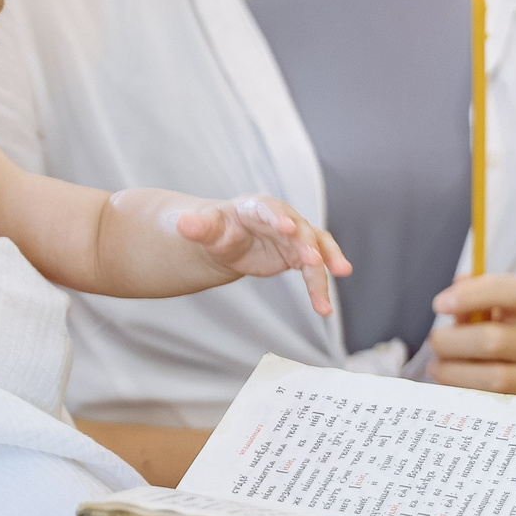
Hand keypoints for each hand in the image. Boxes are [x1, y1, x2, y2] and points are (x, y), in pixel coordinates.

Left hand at [174, 195, 350, 315]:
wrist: (227, 241)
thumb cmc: (217, 229)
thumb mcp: (205, 229)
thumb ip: (197, 227)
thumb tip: (182, 224)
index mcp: (257, 207)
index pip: (270, 210)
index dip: (279, 217)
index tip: (287, 228)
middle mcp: (283, 218)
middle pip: (300, 230)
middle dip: (308, 245)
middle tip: (314, 261)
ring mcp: (294, 237)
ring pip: (316, 249)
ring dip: (326, 265)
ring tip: (332, 285)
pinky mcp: (299, 256)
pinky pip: (315, 270)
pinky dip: (320, 286)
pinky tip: (324, 308)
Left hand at [428, 274, 515, 397]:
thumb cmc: (501, 336)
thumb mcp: (490, 314)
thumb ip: (472, 300)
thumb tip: (459, 284)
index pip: (513, 292)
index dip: (474, 295)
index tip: (439, 304)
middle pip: (495, 340)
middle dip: (453, 341)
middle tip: (433, 341)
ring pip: (494, 377)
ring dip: (455, 371)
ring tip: (436, 366)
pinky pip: (490, 401)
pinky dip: (462, 390)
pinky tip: (448, 382)